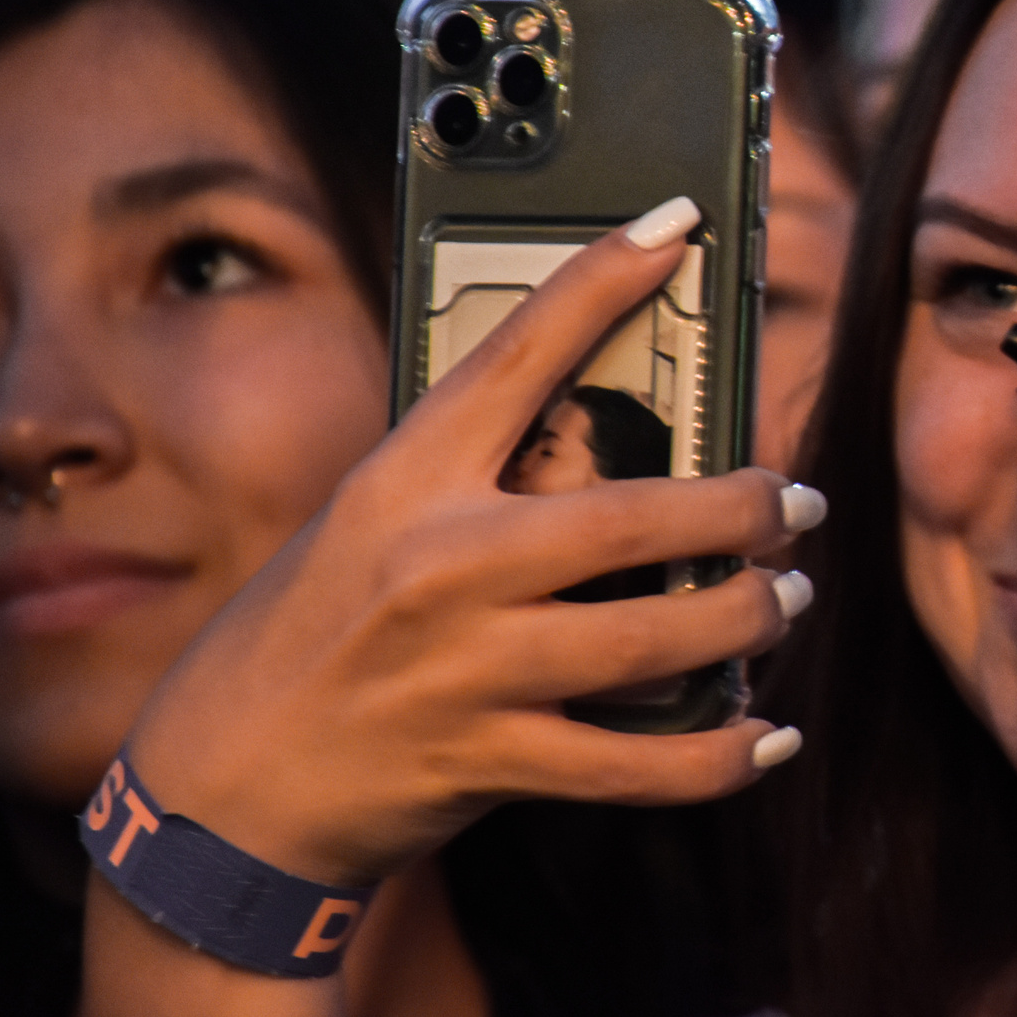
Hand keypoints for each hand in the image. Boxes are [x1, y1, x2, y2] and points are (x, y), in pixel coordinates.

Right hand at [123, 200, 816, 890]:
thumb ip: (470, 485)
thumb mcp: (365, 526)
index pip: (514, 357)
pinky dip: (717, 756)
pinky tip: (766, 737)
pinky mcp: (486, 762)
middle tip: (798, 501)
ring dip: (748, 617)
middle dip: (746, 509)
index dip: (601, 282)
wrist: (218, 791)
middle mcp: (438, 566)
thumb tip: (605, 442)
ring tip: (787, 598)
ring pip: (653, 639)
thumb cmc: (306, 638)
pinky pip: (634, 765)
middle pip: (633, 518)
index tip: (676, 224)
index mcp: (406, 484)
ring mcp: (465, 670)